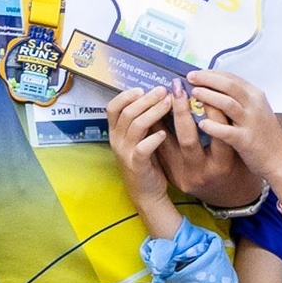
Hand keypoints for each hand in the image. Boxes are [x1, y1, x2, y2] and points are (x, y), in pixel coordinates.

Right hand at [106, 86, 189, 224]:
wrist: (147, 194)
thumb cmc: (147, 161)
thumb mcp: (140, 138)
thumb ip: (145, 120)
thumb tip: (159, 95)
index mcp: (115, 132)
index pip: (112, 107)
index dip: (126, 95)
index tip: (143, 88)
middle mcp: (117, 141)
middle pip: (128, 112)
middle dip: (147, 99)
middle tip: (164, 91)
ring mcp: (125, 154)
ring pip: (135, 126)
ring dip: (153, 112)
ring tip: (169, 104)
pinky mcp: (136, 166)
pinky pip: (142, 148)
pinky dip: (153, 138)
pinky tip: (164, 133)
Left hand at [174, 69, 281, 183]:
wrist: (281, 160)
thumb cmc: (265, 136)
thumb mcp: (256, 111)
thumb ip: (239, 100)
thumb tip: (213, 89)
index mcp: (256, 96)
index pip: (231, 78)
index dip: (211, 73)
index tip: (196, 73)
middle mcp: (254, 106)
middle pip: (228, 85)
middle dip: (207, 79)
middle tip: (190, 78)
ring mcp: (251, 122)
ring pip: (227, 103)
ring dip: (208, 96)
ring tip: (193, 94)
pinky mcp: (246, 140)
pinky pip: (227, 131)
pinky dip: (213, 126)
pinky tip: (201, 124)